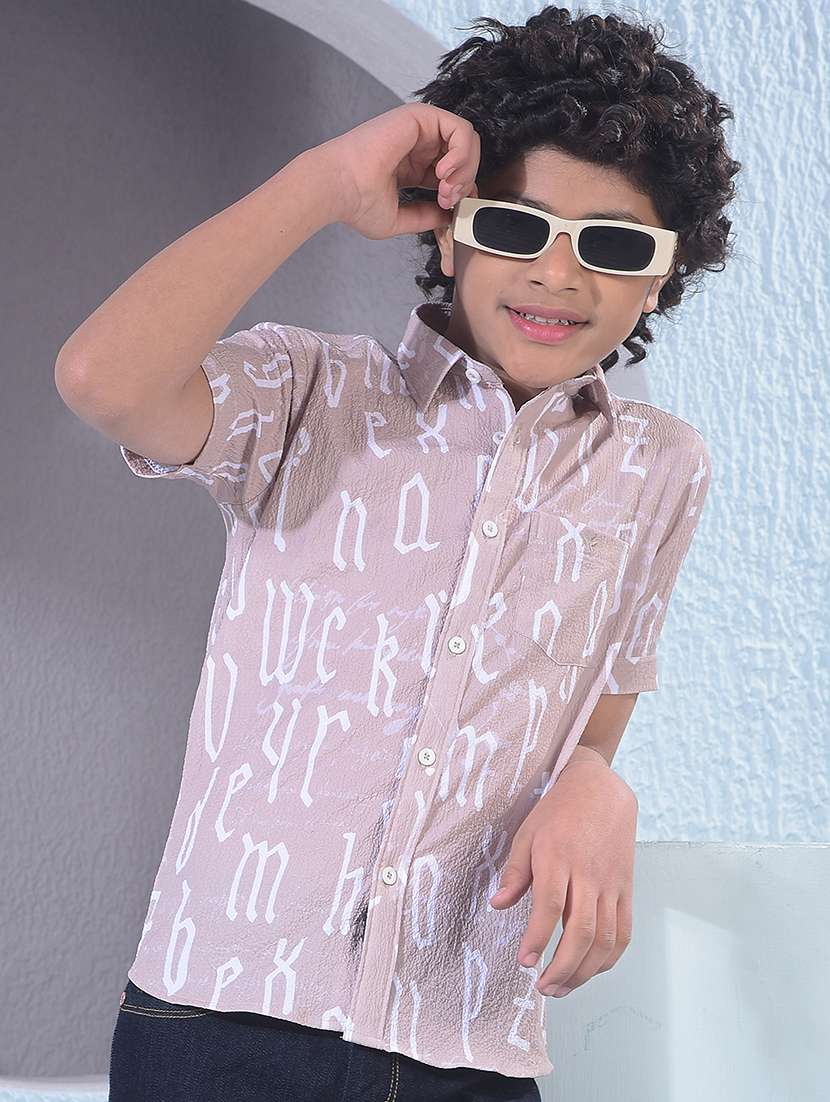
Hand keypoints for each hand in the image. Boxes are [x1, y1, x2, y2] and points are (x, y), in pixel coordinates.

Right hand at [312, 103, 480, 238]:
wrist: (339, 187)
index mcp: (414, 167)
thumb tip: (448, 216)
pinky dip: (462, 153)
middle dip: (465, 180)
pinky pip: (460, 130)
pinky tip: (444, 172)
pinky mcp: (420, 117)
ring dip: (465, 168)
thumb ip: (426, 216)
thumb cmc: (357, 203)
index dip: (461, 191)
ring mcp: (420, 130)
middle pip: (464, 156)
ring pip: (466, 141)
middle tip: (448, 199)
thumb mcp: (399, 219)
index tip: (452, 209)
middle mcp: (418, 145)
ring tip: (446, 187)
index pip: (453, 173)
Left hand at [489, 756, 637, 997]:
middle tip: (542, 987)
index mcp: (558, 858)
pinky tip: (591, 970)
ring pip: (605, 938)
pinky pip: (623, 931)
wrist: (601, 790)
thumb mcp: (527, 834)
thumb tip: (497, 905)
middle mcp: (588, 874)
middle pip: (581, 931)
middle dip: (562, 967)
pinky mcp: (626, 888)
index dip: (537, 938)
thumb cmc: (558, 811)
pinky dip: (609, 957)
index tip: (524, 962)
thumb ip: (514, 873)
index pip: (549, 907)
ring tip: (562, 987)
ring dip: (584, 971)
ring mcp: (611, 883)